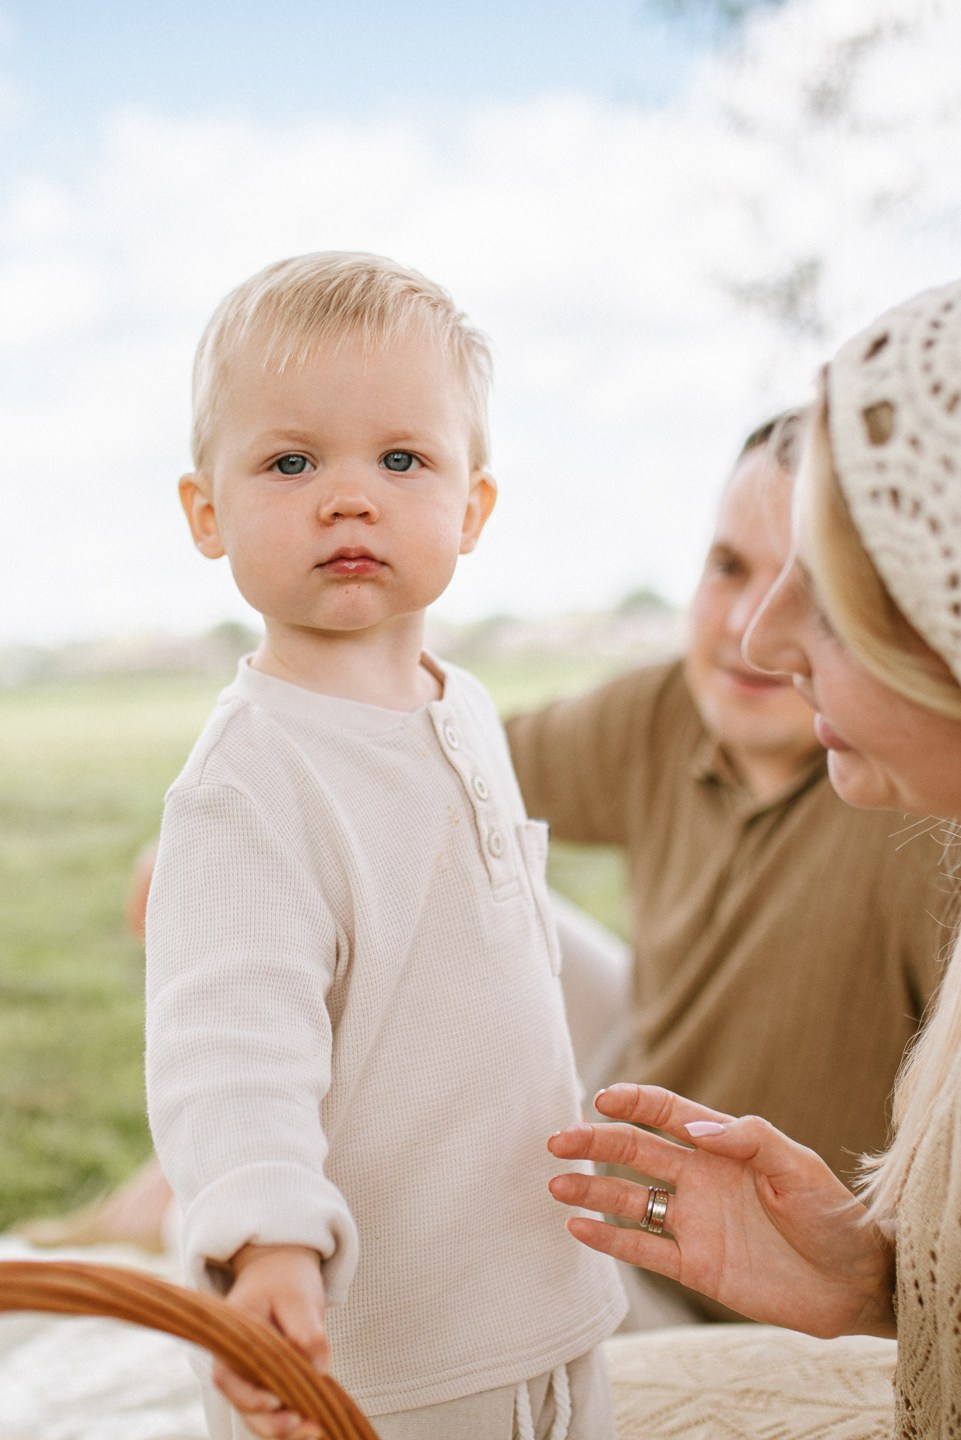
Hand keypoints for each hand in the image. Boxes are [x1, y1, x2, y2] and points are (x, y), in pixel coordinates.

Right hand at [213, 1244, 328, 1439]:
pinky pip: (271, 1406)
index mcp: (231, 1337)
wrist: (280, 1268)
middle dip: (270, 1423)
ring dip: (282, 1427)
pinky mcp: (265, 1379)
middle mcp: (233, 1360)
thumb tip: (320, 1369)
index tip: (276, 1403)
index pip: (229, 1377)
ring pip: (256, 1412)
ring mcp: (248, 1372)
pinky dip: (290, 1417)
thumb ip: (307, 1332)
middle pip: (241, 1403)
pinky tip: (314, 1424)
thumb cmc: (286, 1280)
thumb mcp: (298, 1297)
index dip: (249, 1397)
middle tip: (305, 1427)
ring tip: (316, 1430)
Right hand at [547, 1084, 895, 1338]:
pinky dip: (609, 1239)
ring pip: (630, 1199)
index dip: (633, 1101)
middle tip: (556, 1140)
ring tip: (555, 1183)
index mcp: (723, 1146)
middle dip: (594, 1141)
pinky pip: (643, 1249)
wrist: (853, 1282)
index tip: (601, 1097)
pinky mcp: (695, 1266)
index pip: (667, 1114)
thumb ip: (749, 1139)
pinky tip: (578, 1227)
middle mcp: (700, 1179)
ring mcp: (694, 1222)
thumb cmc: (833, 1215)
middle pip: (635, 1153)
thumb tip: (695, 1128)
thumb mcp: (797, 1167)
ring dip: (591, 1189)